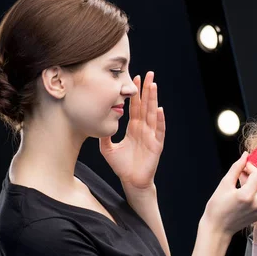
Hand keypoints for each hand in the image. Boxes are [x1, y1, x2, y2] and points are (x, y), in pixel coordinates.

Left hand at [100, 71, 164, 189]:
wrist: (132, 181)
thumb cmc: (122, 167)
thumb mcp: (108, 149)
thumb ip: (103, 136)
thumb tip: (95, 125)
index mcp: (134, 128)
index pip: (135, 107)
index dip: (135, 93)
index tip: (135, 79)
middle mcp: (144, 129)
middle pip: (146, 106)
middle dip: (147, 90)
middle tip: (149, 74)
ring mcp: (151, 136)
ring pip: (153, 114)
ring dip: (154, 100)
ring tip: (154, 86)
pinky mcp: (156, 145)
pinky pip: (159, 130)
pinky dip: (161, 120)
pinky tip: (160, 110)